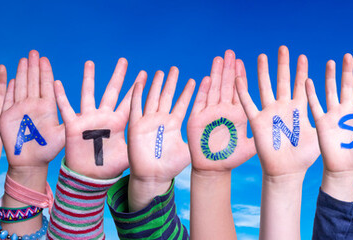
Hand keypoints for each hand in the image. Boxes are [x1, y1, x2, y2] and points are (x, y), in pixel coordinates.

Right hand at [0, 50, 64, 167]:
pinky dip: (9, 88)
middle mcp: (33, 105)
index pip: (46, 85)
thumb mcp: (62, 135)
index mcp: (46, 107)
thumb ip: (69, 122)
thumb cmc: (47, 151)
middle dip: (33, 67)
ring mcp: (20, 109)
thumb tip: (84, 113)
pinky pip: (8, 98)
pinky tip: (10, 77)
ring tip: (24, 59)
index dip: (45, 72)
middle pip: (33, 81)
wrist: (29, 162)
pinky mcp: (7, 116)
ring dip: (22, 73)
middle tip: (34, 52)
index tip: (45, 59)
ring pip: (21, 86)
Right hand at [54, 58, 133, 178]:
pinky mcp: (73, 126)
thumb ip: (139, 145)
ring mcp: (88, 119)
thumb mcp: (128, 155)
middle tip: (124, 60)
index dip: (136, 88)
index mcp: (118, 122)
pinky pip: (66, 109)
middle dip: (118, 76)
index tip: (144, 73)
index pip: (129, 101)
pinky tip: (56, 83)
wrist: (88, 177)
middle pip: (111, 91)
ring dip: (88, 78)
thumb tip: (160, 144)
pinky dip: (61, 97)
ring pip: (88, 94)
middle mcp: (103, 117)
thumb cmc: (108, 168)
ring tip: (89, 63)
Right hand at [127, 67, 195, 185]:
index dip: (188, 92)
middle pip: (167, 96)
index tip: (195, 79)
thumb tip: (215, 134)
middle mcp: (161, 120)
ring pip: (152, 98)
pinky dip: (137, 95)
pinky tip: (139, 83)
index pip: (182, 103)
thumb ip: (197, 140)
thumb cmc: (170, 167)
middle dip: (171, 83)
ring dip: (155, 85)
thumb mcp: (188, 151)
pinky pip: (136, 107)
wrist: (152, 177)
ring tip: (159, 72)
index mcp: (174, 124)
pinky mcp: (136, 126)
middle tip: (175, 68)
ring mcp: (148, 122)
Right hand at [188, 50, 255, 172]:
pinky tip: (206, 79)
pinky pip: (200, 103)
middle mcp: (224, 111)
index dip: (242, 76)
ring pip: (214, 89)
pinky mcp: (197, 120)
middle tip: (231, 52)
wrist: (213, 170)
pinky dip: (203, 91)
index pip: (240, 91)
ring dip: (216, 74)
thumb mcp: (252, 147)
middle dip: (228, 69)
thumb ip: (263, 134)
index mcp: (238, 114)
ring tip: (219, 58)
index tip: (245, 61)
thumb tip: (283, 126)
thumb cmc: (232, 159)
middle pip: (226, 85)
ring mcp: (210, 114)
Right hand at [236, 46, 319, 176]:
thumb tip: (349, 109)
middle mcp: (284, 107)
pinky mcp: (258, 122)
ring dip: (263, 72)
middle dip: (283, 64)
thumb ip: (330, 118)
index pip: (301, 84)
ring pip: (265, 87)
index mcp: (299, 108)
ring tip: (262, 56)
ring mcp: (270, 113)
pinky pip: (248, 105)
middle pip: (283, 81)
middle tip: (283, 48)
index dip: (302, 70)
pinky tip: (239, 79)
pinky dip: (243, 93)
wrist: (287, 170)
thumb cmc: (305, 156)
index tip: (302, 56)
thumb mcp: (321, 133)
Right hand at [306, 54, 352, 198]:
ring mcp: (333, 115)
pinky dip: (312, 94)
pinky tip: (309, 81)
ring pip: (331, 91)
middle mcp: (346, 111)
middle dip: (347, 72)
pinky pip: (315, 105)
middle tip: (347, 56)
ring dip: (330, 77)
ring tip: (329, 63)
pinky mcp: (321, 122)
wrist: (343, 169)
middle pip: (346, 87)